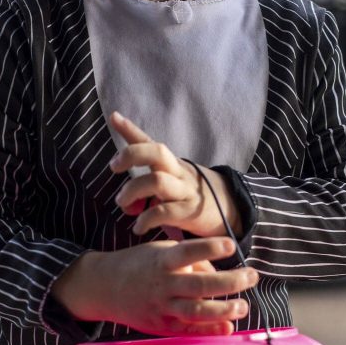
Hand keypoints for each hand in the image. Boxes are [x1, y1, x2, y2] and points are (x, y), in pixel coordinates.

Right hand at [51, 238, 258, 336]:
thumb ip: (191, 260)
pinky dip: (210, 330)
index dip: (209, 248)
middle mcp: (163, 285)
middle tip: (252, 276)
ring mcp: (162, 307)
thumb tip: (219, 274)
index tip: (230, 245)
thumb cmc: (140, 265)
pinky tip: (228, 327)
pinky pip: (189, 329)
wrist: (106, 288)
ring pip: (196, 311)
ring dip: (223, 310)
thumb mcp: (161, 251)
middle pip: (199, 285)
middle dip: (230, 282)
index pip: (188, 252)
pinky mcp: (161, 326)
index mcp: (162, 261)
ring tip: (243, 306)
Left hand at [108, 112, 241, 238]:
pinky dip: (146, 220)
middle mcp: (178, 172)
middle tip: (114, 167)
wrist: (231, 210)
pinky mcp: (190, 212)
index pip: (150, 141)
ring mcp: (185, 191)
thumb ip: (147, 178)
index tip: (114, 117)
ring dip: (132, 191)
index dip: (131, 129)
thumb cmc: (192, 193)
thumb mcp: (173, 178)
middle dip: (131, 155)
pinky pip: (165, 212)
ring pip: (157, 181)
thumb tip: (119, 182)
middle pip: (156, 152)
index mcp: (172, 163)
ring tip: (122, 204)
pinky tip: (138, 227)